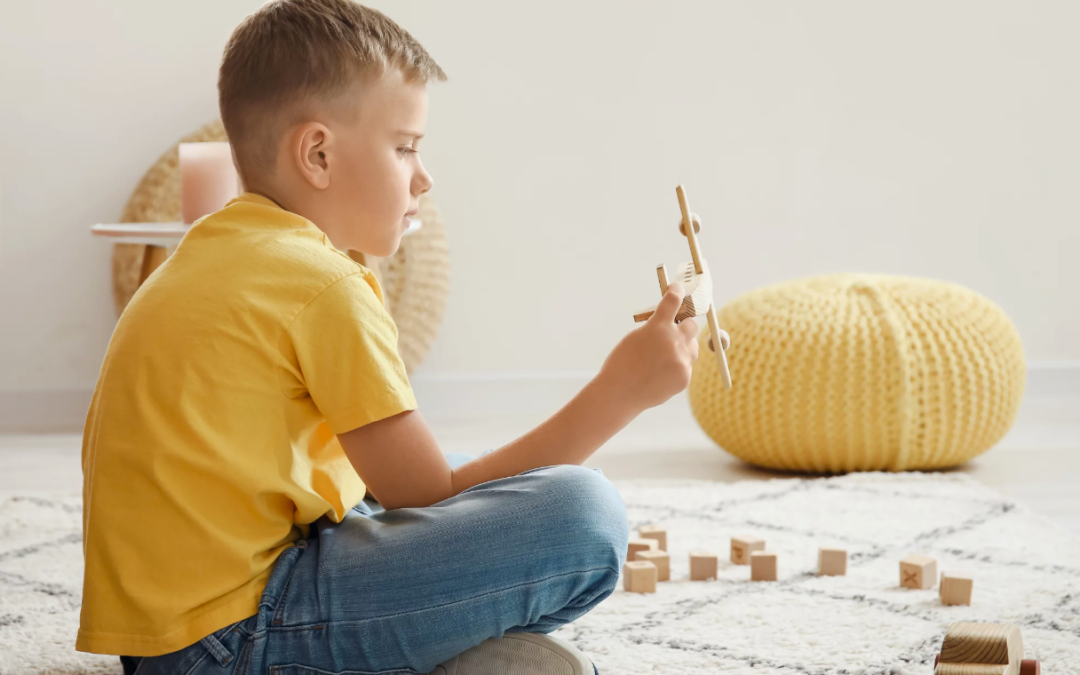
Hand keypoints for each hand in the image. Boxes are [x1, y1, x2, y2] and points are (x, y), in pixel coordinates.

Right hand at [597, 283, 700, 412]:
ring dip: (682, 348)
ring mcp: (681, 360)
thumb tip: (670, 324)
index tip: (677, 290)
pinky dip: (676, 368)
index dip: (677, 292)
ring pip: (691, 347)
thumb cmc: (622, 364)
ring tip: (663, 359)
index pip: (673, 301)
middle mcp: (674, 341)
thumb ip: (654, 328)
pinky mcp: (684, 377)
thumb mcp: (635, 337)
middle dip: (684, 326)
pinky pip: (686, 366)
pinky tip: (660, 375)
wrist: (620, 393)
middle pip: (692, 325)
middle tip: (675, 331)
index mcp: (657, 327)